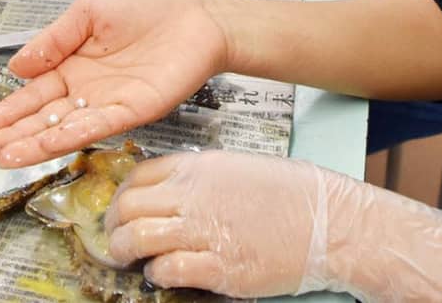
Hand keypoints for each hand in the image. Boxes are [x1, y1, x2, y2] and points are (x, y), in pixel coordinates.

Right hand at [0, 0, 226, 167]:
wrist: (197, 17)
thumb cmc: (148, 8)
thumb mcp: (92, 12)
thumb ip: (56, 38)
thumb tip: (17, 65)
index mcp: (75, 65)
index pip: (36, 92)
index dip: (11, 109)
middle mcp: (88, 90)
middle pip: (44, 117)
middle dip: (14, 134)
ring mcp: (110, 103)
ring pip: (66, 128)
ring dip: (35, 144)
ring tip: (3, 158)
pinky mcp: (134, 110)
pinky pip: (98, 125)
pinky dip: (72, 136)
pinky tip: (47, 144)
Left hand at [106, 152, 320, 296]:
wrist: (328, 221)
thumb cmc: (291, 193)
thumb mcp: (240, 168)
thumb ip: (201, 178)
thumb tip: (169, 193)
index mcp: (202, 167)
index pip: (139, 176)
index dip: (122, 196)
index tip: (121, 210)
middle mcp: (196, 195)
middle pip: (128, 207)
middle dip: (113, 226)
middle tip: (116, 238)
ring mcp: (205, 231)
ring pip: (137, 239)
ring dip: (125, 251)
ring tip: (131, 259)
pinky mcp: (217, 267)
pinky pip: (167, 270)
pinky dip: (157, 274)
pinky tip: (164, 273)